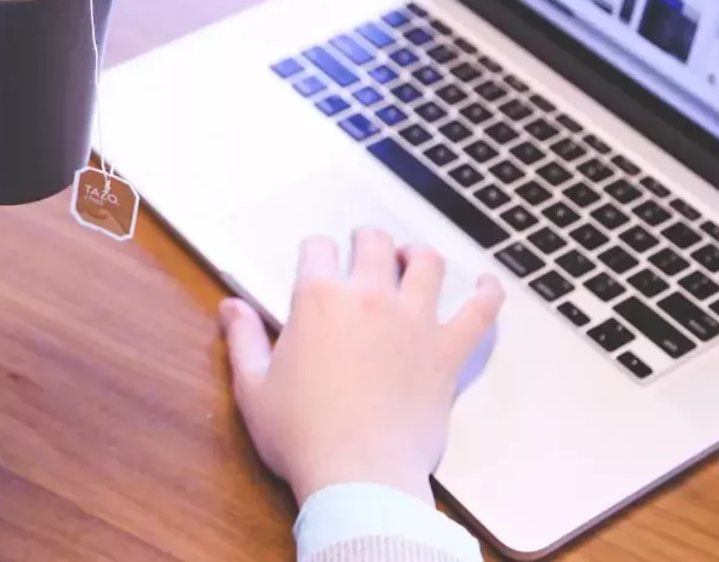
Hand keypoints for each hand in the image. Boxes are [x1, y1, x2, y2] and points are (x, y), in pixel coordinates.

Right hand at [219, 230, 503, 506]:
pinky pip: (480, 312)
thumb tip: (230, 306)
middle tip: (365, 249)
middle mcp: (369, 298)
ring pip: (427, 264)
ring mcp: (414, 321)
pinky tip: (489, 284)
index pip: (318, 249)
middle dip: (367, 241)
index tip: (317, 261)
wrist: (359, 477)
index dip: (316, 251)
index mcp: (319, 301)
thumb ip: (243, 339)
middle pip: (374, 243)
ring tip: (413, 259)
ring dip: (418, 255)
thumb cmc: (300, 436)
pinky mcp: (447, 351)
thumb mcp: (253, 388)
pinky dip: (489, 293)